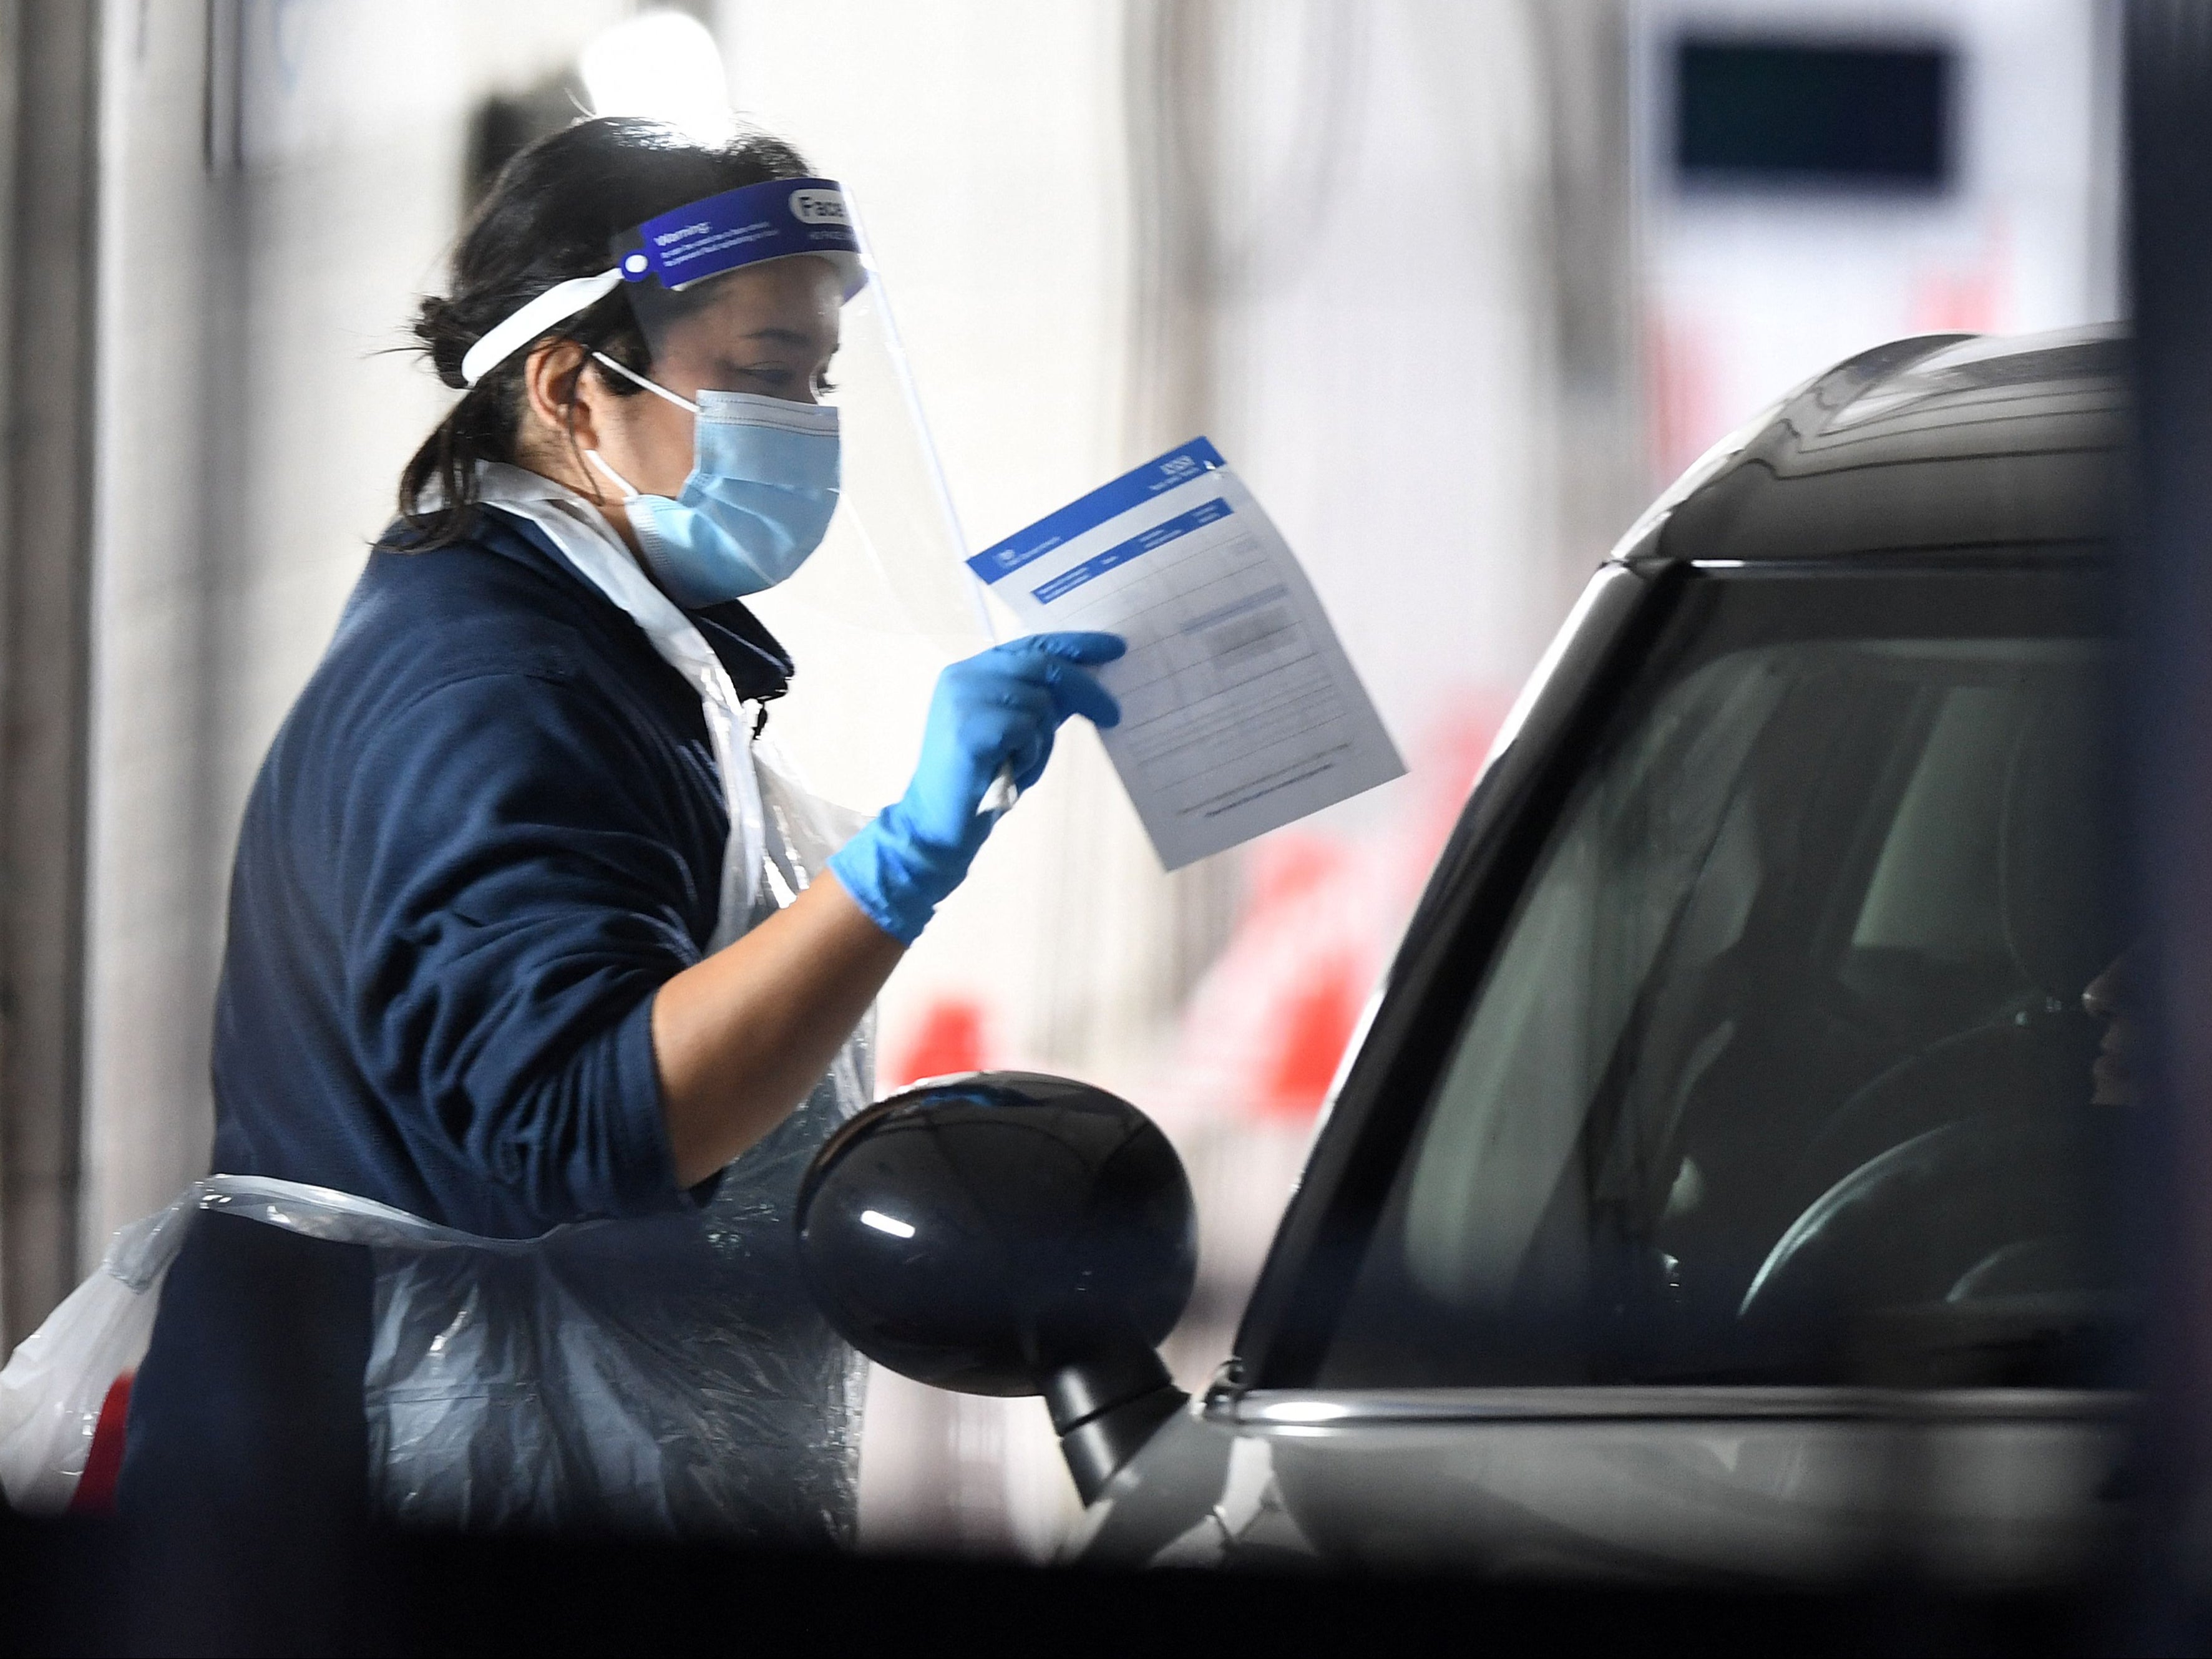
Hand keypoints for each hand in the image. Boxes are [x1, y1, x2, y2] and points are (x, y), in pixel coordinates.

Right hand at [827, 632, 1124, 941]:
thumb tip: (1089, 677)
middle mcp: (963, 676)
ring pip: (1039, 701)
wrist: (938, 825)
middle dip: (1084, 689)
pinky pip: (1026, 729)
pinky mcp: (970, 728)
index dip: (1076, 644)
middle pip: (1042, 664)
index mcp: (971, 671)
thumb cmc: (982, 779)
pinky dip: (1029, 755)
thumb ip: (1043, 701)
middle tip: (1113, 714)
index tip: (1115, 647)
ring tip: (1019, 764)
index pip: (1031, 643)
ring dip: (1042, 740)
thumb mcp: (1019, 732)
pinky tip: (1008, 772)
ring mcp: (963, 699)